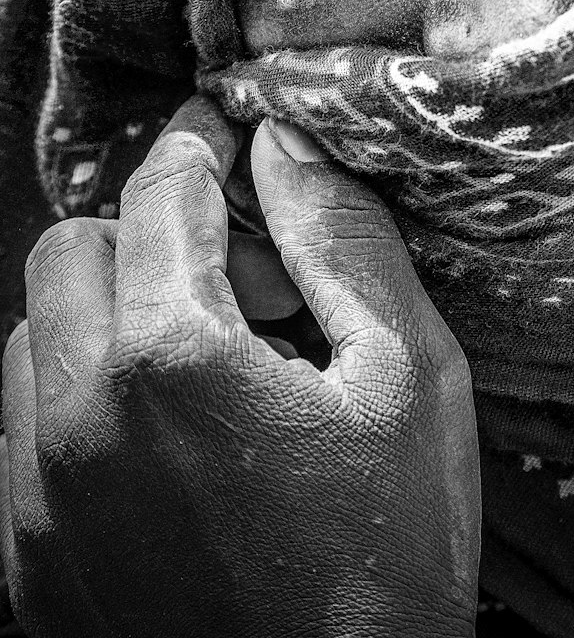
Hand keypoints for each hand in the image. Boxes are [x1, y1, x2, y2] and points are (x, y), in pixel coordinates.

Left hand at [0, 97, 479, 636]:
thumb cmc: (388, 560)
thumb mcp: (407, 380)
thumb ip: (343, 242)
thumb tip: (286, 145)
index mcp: (173, 360)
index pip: (158, 194)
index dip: (197, 146)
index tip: (224, 134)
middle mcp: (77, 420)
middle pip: (70, 249)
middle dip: (144, 232)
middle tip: (234, 275)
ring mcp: (36, 502)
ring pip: (31, 339)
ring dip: (106, 318)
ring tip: (203, 365)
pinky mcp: (26, 565)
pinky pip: (19, 434)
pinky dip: (80, 401)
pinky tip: (166, 441)